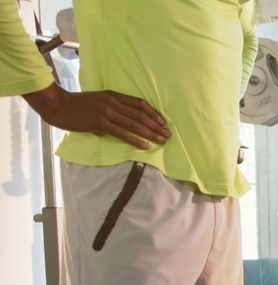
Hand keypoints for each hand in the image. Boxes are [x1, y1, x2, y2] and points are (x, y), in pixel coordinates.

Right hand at [22, 84, 169, 148]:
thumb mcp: (98, 100)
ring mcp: (107, 112)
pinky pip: (122, 133)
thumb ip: (111, 107)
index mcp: (113, 95)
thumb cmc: (77, 104)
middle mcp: (113, 102)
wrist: (58, 105)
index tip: (163, 122)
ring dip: (150, 133)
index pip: (139, 103)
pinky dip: (135, 140)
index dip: (153, 113)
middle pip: (140, 115)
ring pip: (134, 124)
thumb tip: (121, 121)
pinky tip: (144, 146)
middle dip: (156, 126)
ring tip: (161, 140)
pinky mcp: (100, 123)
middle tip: (167, 135)